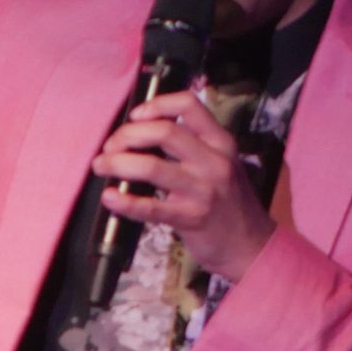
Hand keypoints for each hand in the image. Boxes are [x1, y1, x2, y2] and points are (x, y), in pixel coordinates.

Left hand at [89, 87, 276, 282]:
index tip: (136, 116)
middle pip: (164, 132)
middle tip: (110, 146)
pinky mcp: (191, 219)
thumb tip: (143, 131)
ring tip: (101, 166)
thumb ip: (193, 145)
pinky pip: (150, 207)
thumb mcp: (222, 163)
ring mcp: (203, 191)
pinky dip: (124, 201)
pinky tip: (110, 197)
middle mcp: (214, 162)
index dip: (156, 105)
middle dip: (128, 135)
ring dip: (118, 164)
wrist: (250, 245)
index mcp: (221, 142)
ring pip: (152, 167)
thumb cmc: (228, 202)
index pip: (188, 106)